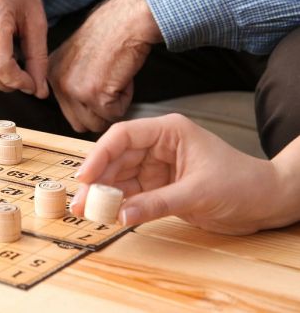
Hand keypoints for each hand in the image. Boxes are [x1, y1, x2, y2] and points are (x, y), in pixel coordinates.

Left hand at [48, 0, 161, 132]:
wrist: (125, 21)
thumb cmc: (110, 35)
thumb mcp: (77, 57)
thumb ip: (72, 81)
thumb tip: (80, 111)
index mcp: (52, 73)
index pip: (68, 111)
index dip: (90, 104)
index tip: (100, 85)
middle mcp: (58, 82)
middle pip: (80, 123)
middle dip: (100, 112)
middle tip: (111, 85)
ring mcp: (75, 90)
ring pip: (97, 124)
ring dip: (113, 107)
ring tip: (116, 79)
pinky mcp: (95, 95)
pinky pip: (115, 115)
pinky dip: (125, 100)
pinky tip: (123, 77)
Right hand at [70, 114, 281, 234]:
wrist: (266, 202)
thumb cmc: (241, 184)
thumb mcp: (197, 192)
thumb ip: (157, 203)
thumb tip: (121, 214)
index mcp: (168, 131)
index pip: (124, 136)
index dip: (100, 154)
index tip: (85, 176)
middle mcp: (158, 145)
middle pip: (117, 157)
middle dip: (97, 179)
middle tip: (80, 201)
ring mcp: (157, 166)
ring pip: (121, 177)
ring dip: (104, 194)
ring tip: (86, 211)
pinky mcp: (159, 186)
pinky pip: (132, 193)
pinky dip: (119, 204)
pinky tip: (106, 214)